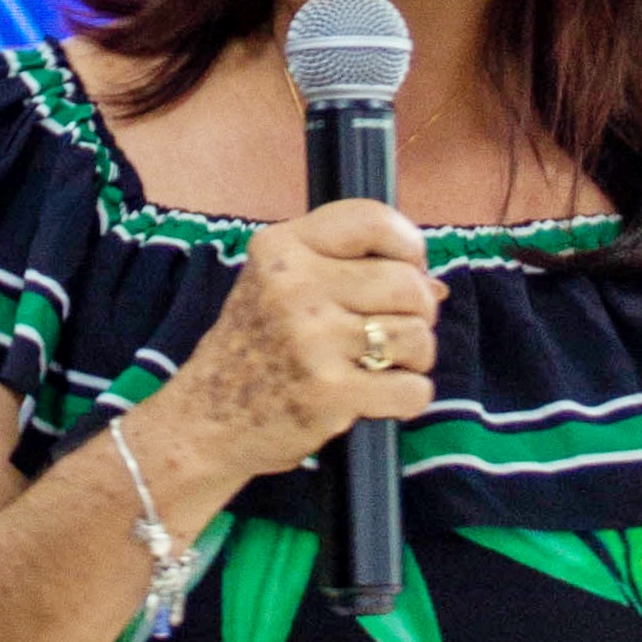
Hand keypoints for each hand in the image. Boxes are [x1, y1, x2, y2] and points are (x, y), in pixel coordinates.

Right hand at [148, 198, 440, 487]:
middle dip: (419, 311)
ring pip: (417, 336)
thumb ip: (347, 271)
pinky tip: (378, 398)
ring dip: (414, 357)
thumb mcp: (279, 288)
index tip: (407, 268)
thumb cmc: (252, 350)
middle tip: (394, 331)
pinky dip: (408, 398)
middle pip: (408, 283)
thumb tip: (435, 285)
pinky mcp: (331, 392)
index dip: (407, 244)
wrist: (206, 421)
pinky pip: (413, 389)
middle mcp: (295, 286)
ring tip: (382, 365)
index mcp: (282, 248)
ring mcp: (313, 340)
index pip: (372, 220)